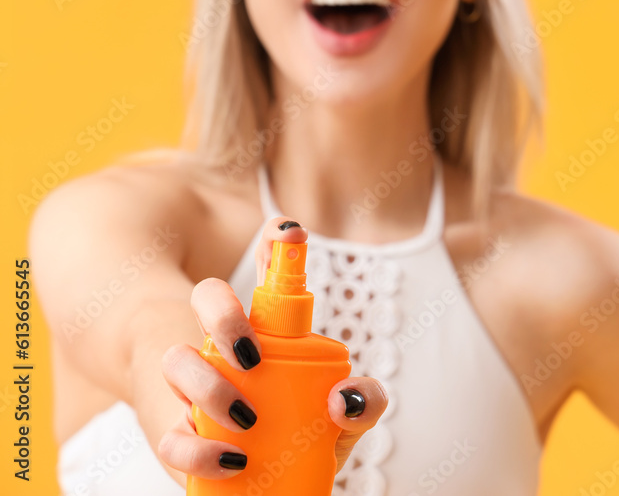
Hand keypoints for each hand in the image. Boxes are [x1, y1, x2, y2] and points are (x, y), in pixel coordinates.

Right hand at [157, 216, 387, 482]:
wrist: (265, 485)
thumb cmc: (307, 435)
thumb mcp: (345, 420)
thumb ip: (364, 403)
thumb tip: (344, 398)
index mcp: (269, 333)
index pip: (267, 272)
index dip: (277, 244)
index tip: (292, 233)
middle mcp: (225, 348)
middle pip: (207, 297)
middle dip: (224, 314)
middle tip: (252, 355)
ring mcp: (192, 389)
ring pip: (177, 360)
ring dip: (209, 387)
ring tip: (247, 418)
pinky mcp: (175, 439)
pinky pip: (168, 438)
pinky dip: (198, 451)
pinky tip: (232, 460)